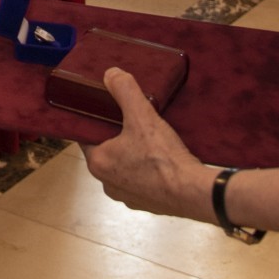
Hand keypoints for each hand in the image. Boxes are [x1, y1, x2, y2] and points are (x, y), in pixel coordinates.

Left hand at [79, 67, 211, 220]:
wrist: (193, 193)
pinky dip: (147, 170)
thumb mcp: (142, 116)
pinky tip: (161, 159)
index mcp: (98, 163)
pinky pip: (142, 181)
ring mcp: (128, 197)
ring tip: (148, 138)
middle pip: (106, 152)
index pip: (86, 138)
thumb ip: (124, 91)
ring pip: (124, 168)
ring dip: (132, 155)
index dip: (96, 122)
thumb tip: (110, 73)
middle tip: (131, 120)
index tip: (107, 110)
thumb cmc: (162, 157)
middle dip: (116, 137)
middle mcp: (107, 184)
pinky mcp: (147, 205)